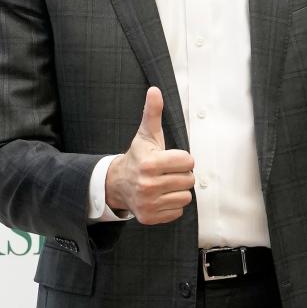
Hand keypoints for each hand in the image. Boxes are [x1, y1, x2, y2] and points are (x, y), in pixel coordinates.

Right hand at [105, 87, 194, 224]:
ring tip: (164, 184)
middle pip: (189, 180)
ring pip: (185, 197)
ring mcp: (149, 203)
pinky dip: (172, 205)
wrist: (117, 184)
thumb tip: (154, 90)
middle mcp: (148, 184)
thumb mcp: (145, 135)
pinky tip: (160, 197)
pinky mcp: (150, 217)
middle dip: (180, 175)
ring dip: (178, 190)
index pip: (188, 161)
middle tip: (166, 172)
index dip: (182, 159)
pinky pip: (178, 212)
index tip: (169, 159)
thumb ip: (152, 113)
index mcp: (150, 163)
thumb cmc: (137, 157)